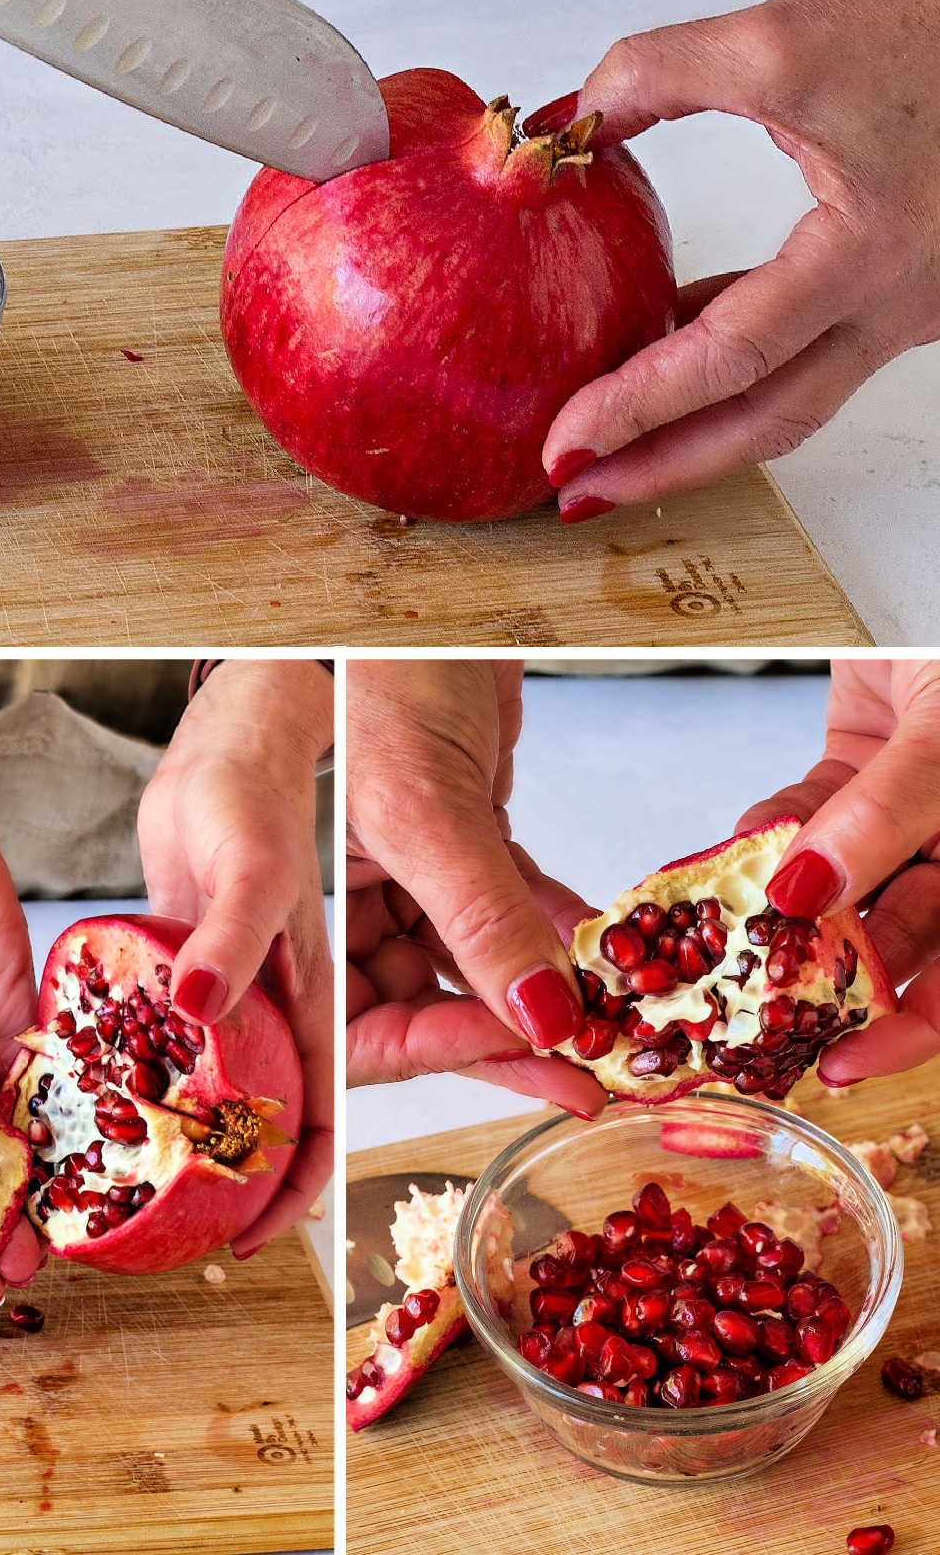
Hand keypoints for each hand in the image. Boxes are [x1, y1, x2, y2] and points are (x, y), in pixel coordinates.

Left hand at [137, 660, 334, 1257]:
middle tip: (201, 1238)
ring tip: (150, 1192)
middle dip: (262, 1180)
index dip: (313, 1179)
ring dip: (219, 1136)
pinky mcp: (212, 958)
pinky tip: (124, 1099)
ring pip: (250, 1082)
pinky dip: (178, 1076)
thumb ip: (237, 935)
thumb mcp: (255, 866)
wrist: (226, 732)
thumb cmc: (259, 783)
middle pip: (296, 1110)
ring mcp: (254, 980)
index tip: (261, 1237)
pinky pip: (202, 1036)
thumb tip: (200, 1005)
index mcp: (331, 986)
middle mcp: (299, 995)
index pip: (340, 1104)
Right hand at [346, 659, 605, 1115]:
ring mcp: (412, 868)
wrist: (427, 594)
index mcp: (306, 904)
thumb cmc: (378, 670)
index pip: (361, 1024)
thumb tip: (545, 1021)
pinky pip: (510, 903)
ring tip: (615, 1017)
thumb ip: (480, 918)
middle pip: (425, 1005)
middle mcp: (355, 897)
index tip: (536, 1057)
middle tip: (589, 1072)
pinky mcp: (464, 834)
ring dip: (544, 986)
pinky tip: (604, 946)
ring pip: (478, 960)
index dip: (443, 1052)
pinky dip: (555, 925)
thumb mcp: (426, 805)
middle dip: (509, 1037)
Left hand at [543, 0, 939, 515]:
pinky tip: (662, 362)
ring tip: (608, 449)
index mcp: (870, 254)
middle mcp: (898, 305)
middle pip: (766, 423)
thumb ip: (656, 73)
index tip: (565, 441)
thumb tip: (567, 125)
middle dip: (663, 465)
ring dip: (696, 433)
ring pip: (789, 403)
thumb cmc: (919, 23)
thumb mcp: (776, 40)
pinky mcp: (892, 297)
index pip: (731, 362)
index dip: (639, 406)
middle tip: (577, 490)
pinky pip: (805, 359)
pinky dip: (731, 374)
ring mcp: (903, 311)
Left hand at [737, 658, 939, 1083]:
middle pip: (900, 936)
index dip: (909, 1027)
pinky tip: (729, 853)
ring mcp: (915, 804)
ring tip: (713, 937)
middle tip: (739, 1010)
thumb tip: (808, 893)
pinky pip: (813, 813)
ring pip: (845, 878)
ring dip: (780, 904)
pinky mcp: (864, 757)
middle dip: (822, 975)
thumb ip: (890, 813)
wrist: (936, 565)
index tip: (836, 1064)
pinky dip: (770, 833)